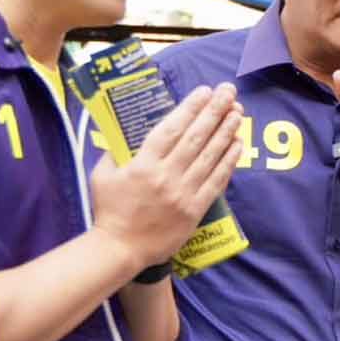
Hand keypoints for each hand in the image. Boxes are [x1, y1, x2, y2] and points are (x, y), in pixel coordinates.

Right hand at [89, 83, 242, 268]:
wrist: (120, 249)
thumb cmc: (109, 211)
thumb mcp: (102, 175)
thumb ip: (114, 151)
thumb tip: (124, 130)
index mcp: (143, 163)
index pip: (172, 128)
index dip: (190, 107)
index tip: (205, 91)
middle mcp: (166, 175)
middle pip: (196, 137)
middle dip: (214, 111)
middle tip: (229, 92)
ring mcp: (183, 193)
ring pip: (210, 156)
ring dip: (226, 131)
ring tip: (238, 112)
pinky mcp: (194, 210)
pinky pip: (216, 181)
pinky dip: (228, 161)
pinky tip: (237, 144)